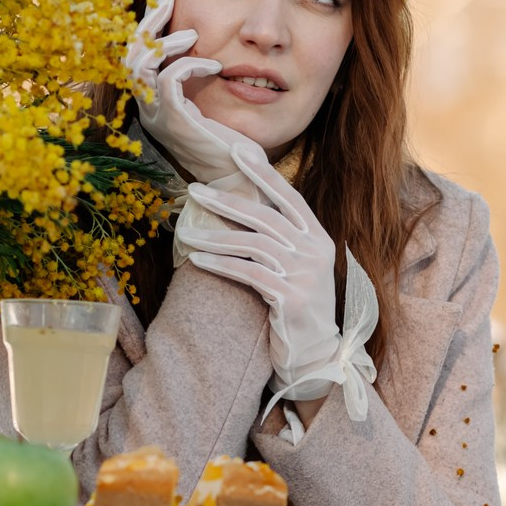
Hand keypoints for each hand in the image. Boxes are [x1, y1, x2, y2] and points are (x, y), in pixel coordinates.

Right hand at [125, 0, 252, 185]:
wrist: (238, 179)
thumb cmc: (229, 143)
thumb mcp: (208, 101)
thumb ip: (197, 77)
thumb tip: (203, 43)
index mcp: (152, 105)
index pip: (134, 57)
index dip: (144, 26)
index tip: (163, 0)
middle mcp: (149, 110)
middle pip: (129, 55)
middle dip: (147, 22)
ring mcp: (159, 117)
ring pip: (139, 65)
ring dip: (165, 43)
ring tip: (193, 34)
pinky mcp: (176, 122)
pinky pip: (169, 81)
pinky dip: (190, 65)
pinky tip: (215, 65)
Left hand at [175, 140, 378, 418]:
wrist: (315, 354)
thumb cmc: (299, 307)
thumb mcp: (298, 266)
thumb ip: (282, 238)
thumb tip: (247, 206)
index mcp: (318, 238)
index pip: (288, 197)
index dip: (263, 174)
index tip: (237, 152)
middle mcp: (315, 251)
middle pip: (264, 217)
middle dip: (226, 201)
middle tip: (194, 191)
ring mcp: (305, 274)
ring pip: (252, 245)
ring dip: (215, 237)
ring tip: (186, 232)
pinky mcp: (290, 298)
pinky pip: (248, 274)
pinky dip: (221, 265)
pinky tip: (197, 261)